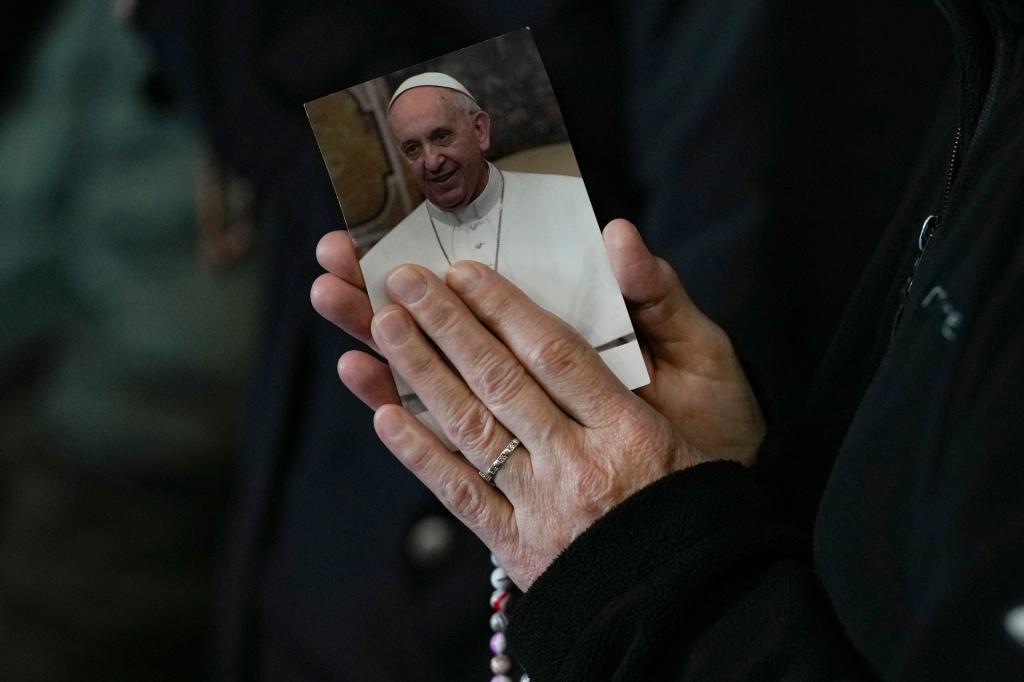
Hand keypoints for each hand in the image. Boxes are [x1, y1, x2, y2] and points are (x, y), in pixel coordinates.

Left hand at [311, 220, 764, 588]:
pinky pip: (461, 496)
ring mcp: (543, 509)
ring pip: (472, 430)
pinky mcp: (518, 548)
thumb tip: (619, 234)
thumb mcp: (707, 392)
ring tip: (381, 326)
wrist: (695, 589)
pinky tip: (385, 415)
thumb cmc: (700, 484)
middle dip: (445, 325)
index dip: (503, 307)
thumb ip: (660, 307)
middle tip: (402, 281)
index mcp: (629, 429)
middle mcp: (580, 465)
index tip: (463, 271)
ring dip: (421, 374)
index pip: (555, 354)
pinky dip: (420, 454)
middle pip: (501, 382)